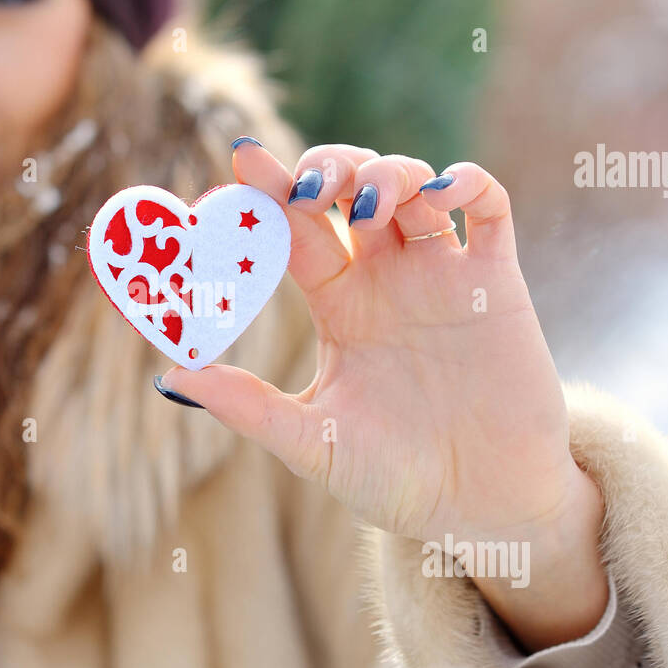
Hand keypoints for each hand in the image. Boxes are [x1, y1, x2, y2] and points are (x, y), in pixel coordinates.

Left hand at [157, 140, 607, 650]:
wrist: (480, 509)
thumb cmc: (394, 478)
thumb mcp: (310, 442)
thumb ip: (247, 406)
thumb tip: (170, 376)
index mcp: (338, 305)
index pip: (296, 228)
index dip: (270, 190)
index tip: (242, 158)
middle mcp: (386, 279)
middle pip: (352, 189)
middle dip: (330, 167)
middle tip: (310, 185)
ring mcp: (443, 275)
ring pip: (415, 185)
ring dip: (389, 173)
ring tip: (369, 206)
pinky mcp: (497, 284)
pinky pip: (489, 208)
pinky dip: (468, 181)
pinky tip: (444, 192)